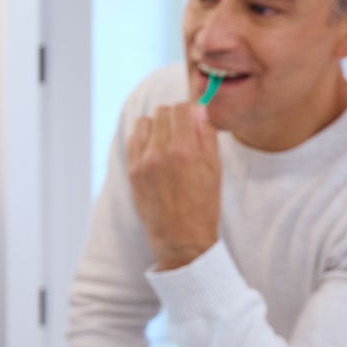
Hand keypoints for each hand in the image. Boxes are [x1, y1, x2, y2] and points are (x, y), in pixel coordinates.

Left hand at [125, 104, 220, 270]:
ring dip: (157, 126)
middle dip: (174, 117)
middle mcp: (160, 152)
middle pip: (163, 111)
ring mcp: (142, 162)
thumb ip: (206, 135)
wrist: (181, 238)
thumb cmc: (203, 205)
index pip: (182, 108)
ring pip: (145, 122)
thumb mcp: (215, 169)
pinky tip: (154, 151)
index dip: (190, 111)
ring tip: (167, 142)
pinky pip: (133, 139)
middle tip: (183, 132)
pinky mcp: (131, 171)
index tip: (194, 119)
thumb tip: (199, 109)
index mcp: (185, 150)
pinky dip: (143, 139)